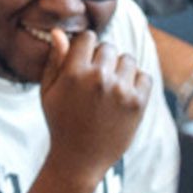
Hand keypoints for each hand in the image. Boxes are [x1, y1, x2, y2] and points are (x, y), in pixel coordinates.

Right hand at [38, 30, 149, 189]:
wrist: (80, 160)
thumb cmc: (61, 123)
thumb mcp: (48, 92)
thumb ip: (54, 61)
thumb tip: (59, 32)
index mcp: (73, 73)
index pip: (88, 37)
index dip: (85, 48)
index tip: (83, 63)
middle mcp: (98, 78)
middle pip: (109, 47)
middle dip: (102, 60)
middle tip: (95, 82)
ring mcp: (120, 91)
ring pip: (128, 60)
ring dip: (120, 70)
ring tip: (109, 89)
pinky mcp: (137, 103)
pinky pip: (144, 76)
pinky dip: (136, 83)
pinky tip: (122, 96)